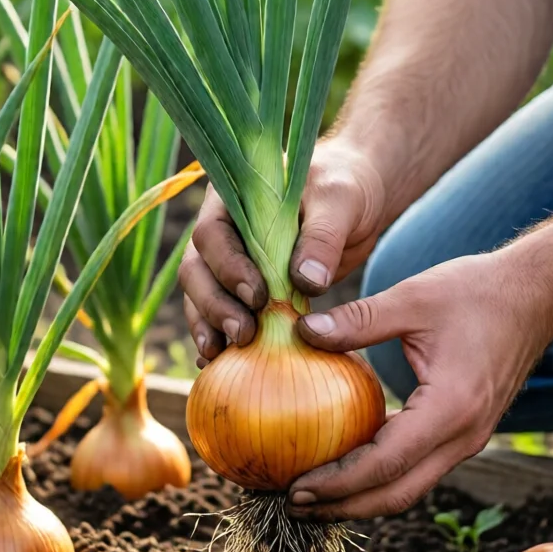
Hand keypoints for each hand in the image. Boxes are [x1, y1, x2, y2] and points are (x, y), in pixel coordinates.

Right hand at [180, 138, 388, 367]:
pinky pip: (221, 314)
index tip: (259, 296)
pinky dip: (218, 337)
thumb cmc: (345, 187)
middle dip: (213, 305)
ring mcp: (229, 261)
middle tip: (243, 334)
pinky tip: (219, 363)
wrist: (356, 200)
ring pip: (201, 296)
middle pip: (196, 270)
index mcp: (232, 197)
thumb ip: (322, 236)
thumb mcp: (340, 201)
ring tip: (222, 357)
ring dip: (209, 327)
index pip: (211, 233)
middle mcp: (221, 230)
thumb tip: (306, 280)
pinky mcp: (244, 289)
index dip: (227, 267)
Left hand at [286, 252, 551, 519]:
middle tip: (293, 504)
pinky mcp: (465, 433)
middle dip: (344, 506)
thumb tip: (302, 331)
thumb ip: (357, 320)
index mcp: (451, 408)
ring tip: (313, 495)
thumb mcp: (412, 297)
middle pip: (397, 494)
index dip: (338, 482)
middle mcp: (463, 436)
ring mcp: (468, 440)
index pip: (386, 464)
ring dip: (361, 498)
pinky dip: (381, 477)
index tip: (296, 487)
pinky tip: (347, 465)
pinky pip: (418, 468)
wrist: (535, 296)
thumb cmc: (476, 291)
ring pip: (409, 488)